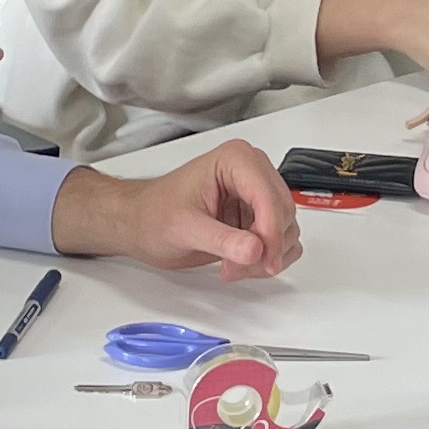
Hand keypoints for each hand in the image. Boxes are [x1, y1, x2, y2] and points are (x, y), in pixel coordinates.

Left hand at [55, 138, 301, 278]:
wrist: (141, 223)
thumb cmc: (154, 215)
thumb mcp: (185, 229)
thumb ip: (222, 240)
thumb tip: (255, 250)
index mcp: (235, 160)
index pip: (269, 196)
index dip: (271, 232)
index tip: (263, 260)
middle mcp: (252, 172)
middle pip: (283, 213)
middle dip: (266, 247)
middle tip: (237, 267)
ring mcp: (257, 194)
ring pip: (287, 229)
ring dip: (267, 256)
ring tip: (232, 266)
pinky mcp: (258, 216)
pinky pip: (282, 240)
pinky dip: (268, 258)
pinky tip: (240, 263)